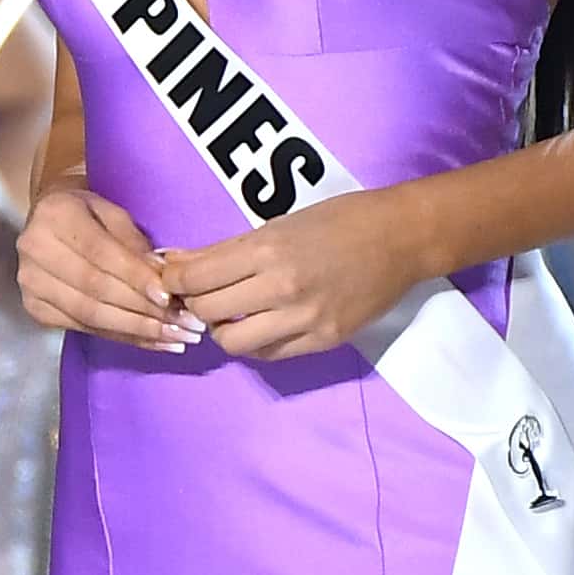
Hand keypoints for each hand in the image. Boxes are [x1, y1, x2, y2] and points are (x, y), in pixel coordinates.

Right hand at [15, 187, 196, 350]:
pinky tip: (153, 342)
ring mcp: (31, 284)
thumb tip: (161, 277)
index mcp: (54, 216)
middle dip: (143, 310)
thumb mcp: (113, 212)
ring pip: (91, 315)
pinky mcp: (36, 308)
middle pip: (95, 289)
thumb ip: (134, 243)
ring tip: (176, 338)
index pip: (100, 253)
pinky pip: (85, 328)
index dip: (135, 278)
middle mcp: (35, 251)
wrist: (47, 219)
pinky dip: (123, 337)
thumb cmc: (87, 213)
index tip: (168, 297)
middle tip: (183, 324)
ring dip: (138, 329)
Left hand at [164, 189, 415, 360]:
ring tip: (232, 314)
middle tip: (202, 294)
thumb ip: (225, 249)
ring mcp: (304, 319)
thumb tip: (176, 261)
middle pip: (207, 310)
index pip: (195, 277)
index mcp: (266, 250)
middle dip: (195, 303)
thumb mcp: (277, 224)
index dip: (174, 279)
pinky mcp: (323, 340)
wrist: (400, 238)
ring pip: (232, 342)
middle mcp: (281, 288)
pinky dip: (254, 343)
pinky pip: (269, 354)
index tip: (173, 278)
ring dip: (222, 329)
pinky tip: (258, 325)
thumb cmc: (339, 220)